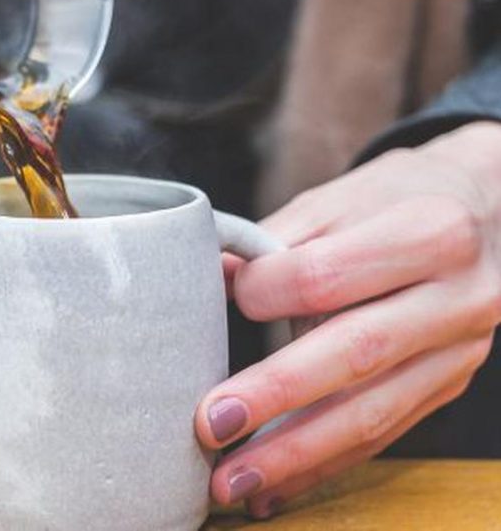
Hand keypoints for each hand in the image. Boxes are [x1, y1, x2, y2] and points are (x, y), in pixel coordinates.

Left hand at [197, 121, 500, 516]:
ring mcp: (458, 351)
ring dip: (295, 455)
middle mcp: (455, 298)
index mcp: (427, 233)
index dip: (263, 292)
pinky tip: (274, 487)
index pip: (327, 276)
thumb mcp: (343, 197)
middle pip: (354, 354)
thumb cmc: (399, 199)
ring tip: (231, 480)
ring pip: (373, 412)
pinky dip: (324, 464)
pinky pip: (383, 434)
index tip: (227, 295)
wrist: (492, 214)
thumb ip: (276, 238)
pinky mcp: (449, 386)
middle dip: (275, 397)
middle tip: (210, 425)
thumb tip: (213, 276)